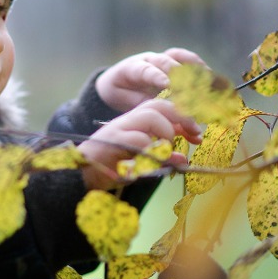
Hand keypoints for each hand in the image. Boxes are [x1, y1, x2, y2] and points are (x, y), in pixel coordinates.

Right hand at [77, 99, 201, 190]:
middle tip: (195, 134)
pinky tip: (153, 162)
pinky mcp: (113, 141)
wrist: (80, 174)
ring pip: (151, 115)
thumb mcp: (141, 160)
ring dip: (166, 131)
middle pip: (159, 104)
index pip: (163, 108)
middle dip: (182, 117)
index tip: (197, 135)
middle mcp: (128, 120)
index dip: (184, 119)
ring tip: (167, 148)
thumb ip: (160, 156)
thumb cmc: (110, 168)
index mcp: (135, 122)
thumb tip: (183, 159)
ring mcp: (120, 128)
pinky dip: (152, 151)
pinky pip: (139, 140)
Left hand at [96, 48, 206, 112]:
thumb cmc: (121, 92)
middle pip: (165, 61)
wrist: (118, 80)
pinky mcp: (173, 60)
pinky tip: (214, 78)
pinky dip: (200, 67)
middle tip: (192, 87)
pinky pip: (188, 59)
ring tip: (209, 81)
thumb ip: (143, 103)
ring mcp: (162, 57)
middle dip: (179, 74)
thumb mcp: (125, 100)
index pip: (146, 70)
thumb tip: (164, 109)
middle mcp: (149, 59)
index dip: (157, 76)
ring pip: (178, 56)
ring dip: (194, 68)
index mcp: (133, 69)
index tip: (167, 84)